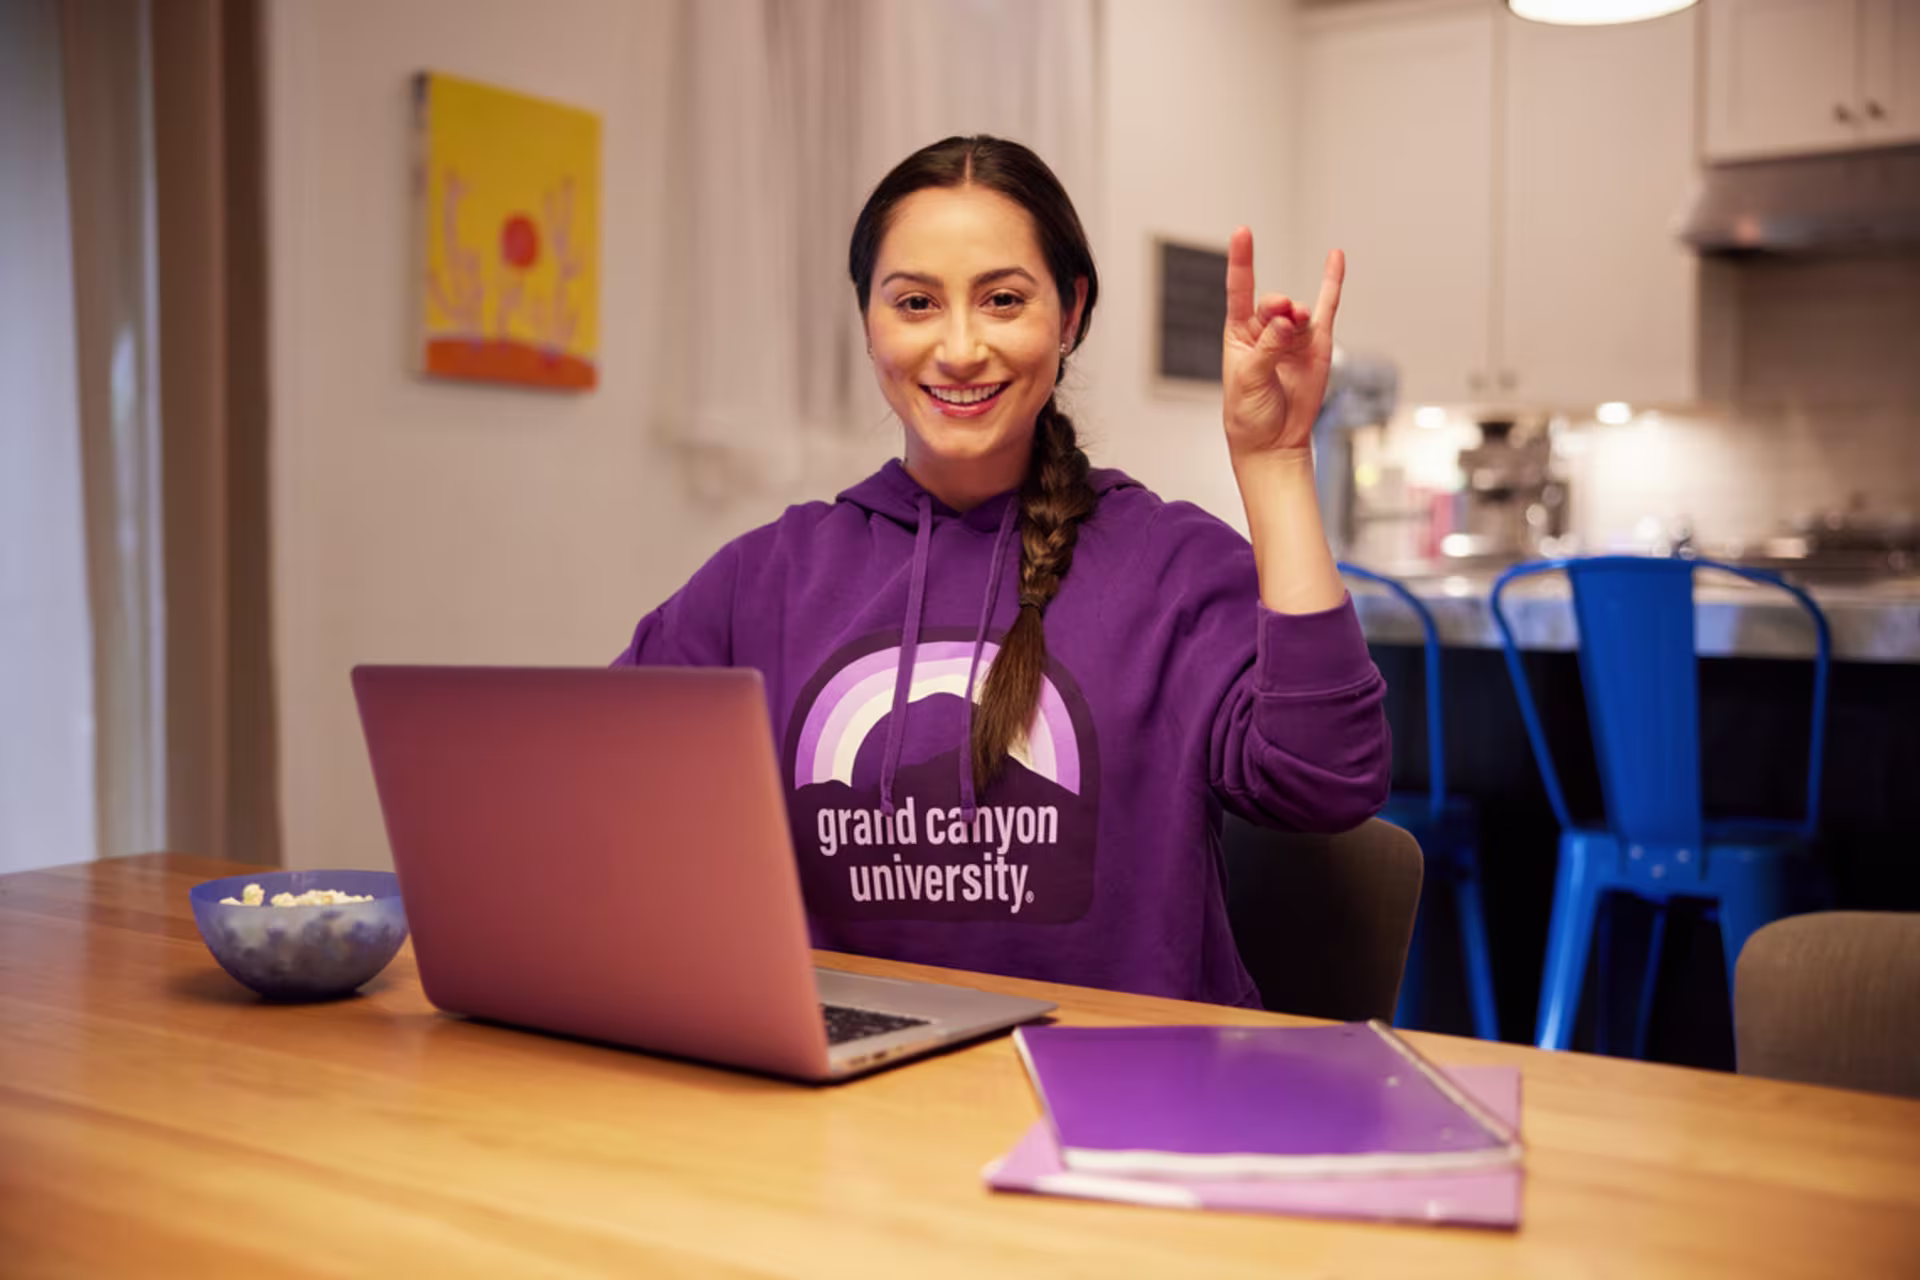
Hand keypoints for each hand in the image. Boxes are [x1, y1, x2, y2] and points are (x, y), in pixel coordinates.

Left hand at [1221, 228, 1343, 458]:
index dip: (1242, 261)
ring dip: (1296, 316)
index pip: (1239, 290)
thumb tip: (1288, 322)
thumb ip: (1267, 348)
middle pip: (1273, 303)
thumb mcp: (1248, 380)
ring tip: (1294, 328)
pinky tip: (1335, 257)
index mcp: (1239, 334)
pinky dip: (1332, 283)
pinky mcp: (1318, 345)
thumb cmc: (1249, 414)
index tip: (1243, 232)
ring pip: (1298, 311)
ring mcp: (1293, 336)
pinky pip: (1327, 308)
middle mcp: (1266, 330)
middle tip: (1282, 320)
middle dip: (1277, 307)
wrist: (1274, 442)